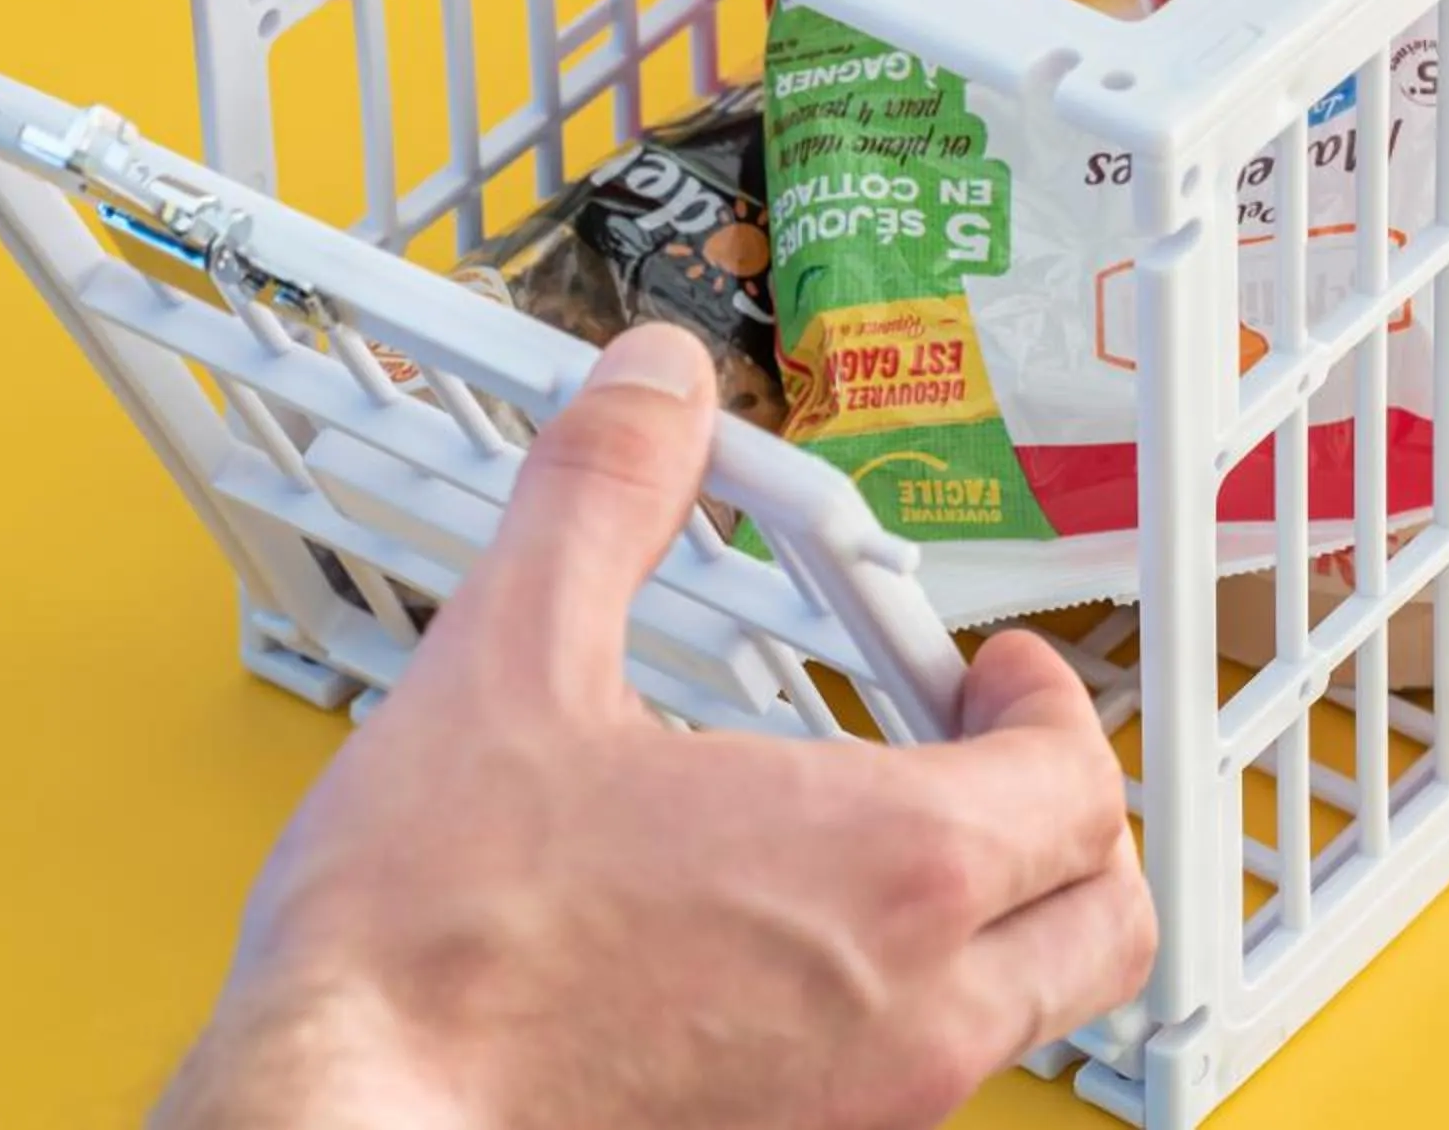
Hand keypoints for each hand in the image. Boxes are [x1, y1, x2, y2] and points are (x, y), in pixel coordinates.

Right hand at [154, 326, 1154, 1129]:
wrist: (345, 1129)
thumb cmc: (426, 951)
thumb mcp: (508, 664)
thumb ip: (601, 498)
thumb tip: (651, 392)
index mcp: (887, 868)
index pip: (1077, 779)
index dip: (1048, 700)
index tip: (994, 670)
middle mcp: (915, 1010)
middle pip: (1103, 913)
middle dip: (1068, 816)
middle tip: (986, 753)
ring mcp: (863, 1110)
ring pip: (1029, 1012)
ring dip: (1004, 916)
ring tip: (893, 844)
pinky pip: (926, 1082)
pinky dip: (916, 1004)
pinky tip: (794, 950)